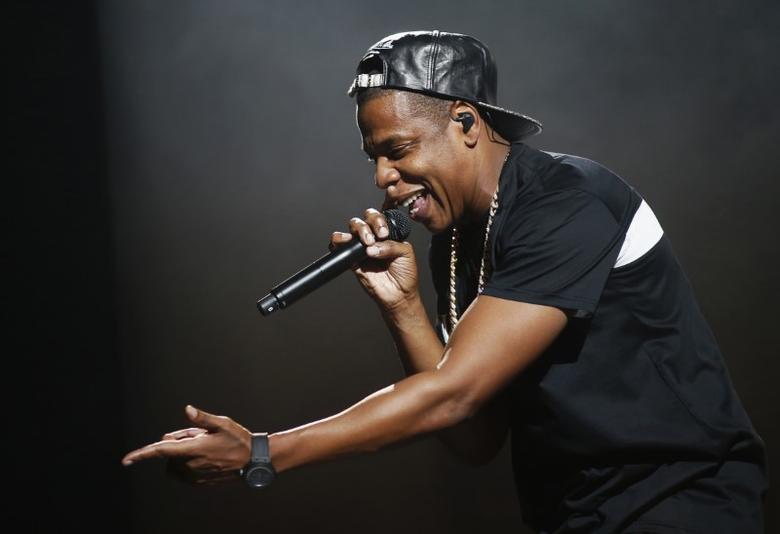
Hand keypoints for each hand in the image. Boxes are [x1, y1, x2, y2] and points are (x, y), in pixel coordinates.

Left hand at [122, 405, 251, 484]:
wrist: (252, 460)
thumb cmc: (238, 438)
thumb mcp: (222, 423)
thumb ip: (202, 418)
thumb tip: (187, 409)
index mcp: (195, 449)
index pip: (162, 450)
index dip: (142, 454)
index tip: (126, 460)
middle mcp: (191, 464)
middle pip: (170, 452)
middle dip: (177, 441)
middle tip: (198, 434)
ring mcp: (195, 475)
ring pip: (174, 463)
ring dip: (180, 454)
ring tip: (202, 445)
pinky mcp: (199, 482)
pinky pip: (181, 473)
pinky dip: (184, 463)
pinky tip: (203, 456)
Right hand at [330, 208, 418, 310]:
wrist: (398, 295)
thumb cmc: (405, 274)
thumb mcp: (406, 254)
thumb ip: (392, 245)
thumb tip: (372, 246)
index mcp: (390, 231)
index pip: (386, 212)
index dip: (387, 202)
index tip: (392, 195)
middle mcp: (375, 235)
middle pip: (367, 217)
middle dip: (373, 221)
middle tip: (380, 234)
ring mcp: (362, 245)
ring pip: (354, 227)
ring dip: (360, 230)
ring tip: (368, 242)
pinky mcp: (351, 257)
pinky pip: (339, 245)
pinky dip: (339, 241)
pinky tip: (347, 243)